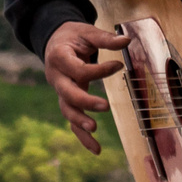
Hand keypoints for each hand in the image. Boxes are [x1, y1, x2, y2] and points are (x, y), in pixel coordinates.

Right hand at [44, 21, 129, 153]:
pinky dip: (81, 136)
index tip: (119, 65)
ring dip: (80, 122)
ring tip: (95, 130)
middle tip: (105, 106)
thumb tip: (127, 40)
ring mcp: (60, 91)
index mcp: (59, 57)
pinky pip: (71, 121)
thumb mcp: (87, 32)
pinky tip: (96, 149)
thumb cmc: (73, 36)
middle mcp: (56, 77)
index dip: (99, 70)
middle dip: (85, 102)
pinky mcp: (66, 100)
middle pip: (68, 94)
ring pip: (67, 110)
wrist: (55, 41)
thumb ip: (105, 38)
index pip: (79, 69)